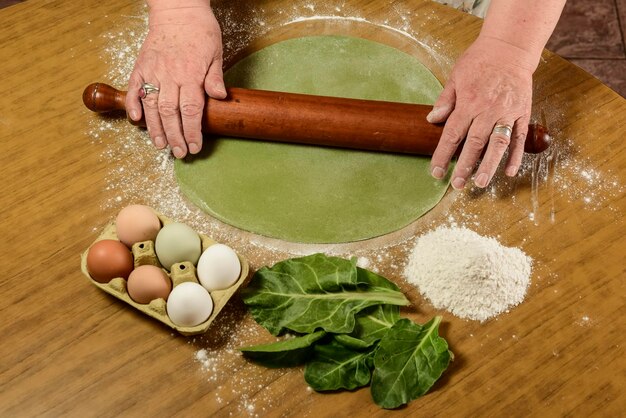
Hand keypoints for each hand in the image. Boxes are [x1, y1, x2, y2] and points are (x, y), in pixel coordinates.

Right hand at [125, 4, 225, 157]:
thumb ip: (215, 77)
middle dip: (175, 136)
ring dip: (155, 128)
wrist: (177, 9)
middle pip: (171, 113)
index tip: (195, 146)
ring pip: (152, 106)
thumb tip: (221, 97)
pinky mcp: (141, 67)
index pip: (191, 110)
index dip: (192, 131)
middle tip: (179, 153)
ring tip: (160, 145)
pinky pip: (134, 89)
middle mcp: (170, 75)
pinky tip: (136, 120)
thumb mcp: (216, 52)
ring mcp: (153, 71)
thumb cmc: (200, 31)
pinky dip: (133, 105)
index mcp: (191, 74)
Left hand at [428, 36, 534, 188]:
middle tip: (457, 185)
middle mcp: (488, 109)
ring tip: (480, 182)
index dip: (443, 155)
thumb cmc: (479, 62)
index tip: (436, 172)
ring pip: (498, 143)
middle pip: (475, 142)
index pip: (452, 134)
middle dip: (465, 165)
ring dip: (489, 165)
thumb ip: (445, 100)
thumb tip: (432, 119)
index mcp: (469, 102)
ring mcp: (508, 112)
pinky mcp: (523, 113)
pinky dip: (515, 156)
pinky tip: (509, 172)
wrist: (510, 48)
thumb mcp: (456, 76)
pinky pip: (519, 137)